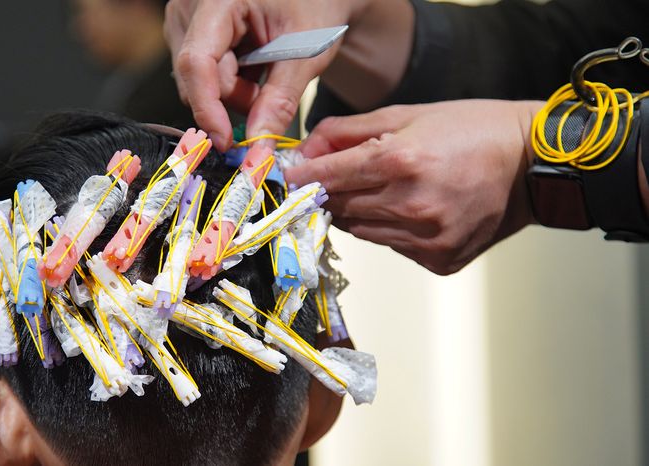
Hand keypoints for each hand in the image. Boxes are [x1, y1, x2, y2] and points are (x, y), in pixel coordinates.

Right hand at [164, 0, 412, 149]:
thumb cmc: (315, 7)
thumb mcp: (306, 53)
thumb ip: (280, 101)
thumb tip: (258, 147)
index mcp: (219, 0)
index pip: (196, 62)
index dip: (208, 108)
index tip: (226, 141)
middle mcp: (191, 8)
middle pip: (198, 80)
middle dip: (236, 98)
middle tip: (271, 86)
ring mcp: (187, 22)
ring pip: (199, 86)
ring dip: (235, 93)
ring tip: (265, 69)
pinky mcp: (190, 36)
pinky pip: (203, 80)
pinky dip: (231, 84)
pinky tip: (251, 65)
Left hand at [286, 100, 541, 274]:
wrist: (532, 164)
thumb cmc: (471, 130)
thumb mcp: (407, 115)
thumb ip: (347, 132)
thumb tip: (305, 152)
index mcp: (399, 162)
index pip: (327, 178)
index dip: (302, 179)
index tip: (288, 179)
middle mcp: (410, 206)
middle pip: (339, 209)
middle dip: (332, 194)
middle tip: (340, 179)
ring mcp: (426, 239)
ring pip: (362, 232)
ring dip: (363, 213)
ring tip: (392, 189)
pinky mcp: (439, 260)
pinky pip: (393, 247)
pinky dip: (393, 230)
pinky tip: (418, 209)